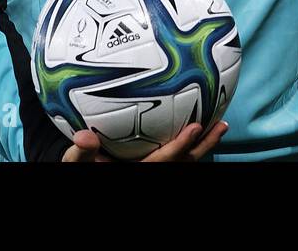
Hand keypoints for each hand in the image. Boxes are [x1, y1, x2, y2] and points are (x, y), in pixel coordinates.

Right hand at [61, 121, 228, 161]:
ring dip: (203, 145)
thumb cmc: (82, 165)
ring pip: (185, 162)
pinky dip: (191, 145)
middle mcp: (151, 172)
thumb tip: (85, 135)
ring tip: (220, 125)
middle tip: (222, 125)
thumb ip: (81, 151)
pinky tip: (199, 130)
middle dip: (204, 146)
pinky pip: (178, 157)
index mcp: (138, 171)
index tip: (197, 127)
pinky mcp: (155, 164)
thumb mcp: (76, 162)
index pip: (164, 161)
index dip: (181, 145)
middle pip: (184, 163)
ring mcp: (155, 169)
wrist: (85, 169)